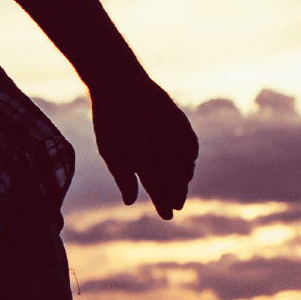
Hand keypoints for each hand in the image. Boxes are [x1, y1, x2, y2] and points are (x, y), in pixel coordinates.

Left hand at [90, 77, 196, 218]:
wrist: (120, 83)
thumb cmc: (108, 120)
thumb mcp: (109, 150)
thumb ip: (122, 177)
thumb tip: (130, 201)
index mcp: (140, 155)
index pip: (158, 188)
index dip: (164, 204)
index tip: (167, 216)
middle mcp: (162, 146)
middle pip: (177, 180)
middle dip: (177, 196)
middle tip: (176, 206)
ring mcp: (174, 133)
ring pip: (186, 165)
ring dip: (184, 180)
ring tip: (178, 189)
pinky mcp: (182, 122)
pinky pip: (191, 148)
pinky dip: (189, 160)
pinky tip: (184, 167)